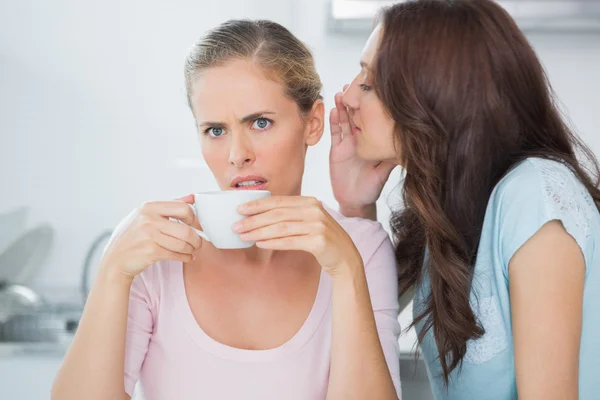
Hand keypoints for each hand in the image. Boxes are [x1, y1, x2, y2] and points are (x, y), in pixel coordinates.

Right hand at [100, 195, 201, 278]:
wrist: (115, 260)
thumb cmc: (132, 237)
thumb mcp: (145, 216)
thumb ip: (168, 207)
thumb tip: (191, 197)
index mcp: (149, 207)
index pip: (182, 208)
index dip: (193, 218)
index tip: (195, 225)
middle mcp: (148, 219)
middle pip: (186, 229)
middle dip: (197, 238)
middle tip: (198, 242)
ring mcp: (149, 235)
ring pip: (183, 244)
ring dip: (191, 249)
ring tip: (191, 250)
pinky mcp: (151, 251)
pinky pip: (176, 254)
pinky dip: (185, 257)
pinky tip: (186, 257)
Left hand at [234, 196, 362, 278]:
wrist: (345, 258)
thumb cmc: (322, 240)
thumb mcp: (309, 221)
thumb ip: (291, 215)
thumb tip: (259, 216)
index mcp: (310, 202)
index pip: (278, 201)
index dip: (257, 205)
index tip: (239, 209)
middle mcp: (315, 210)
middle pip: (277, 214)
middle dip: (253, 220)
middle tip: (236, 226)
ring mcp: (318, 225)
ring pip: (281, 227)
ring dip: (259, 232)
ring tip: (243, 236)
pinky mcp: (319, 241)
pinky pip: (290, 241)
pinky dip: (272, 243)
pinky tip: (259, 244)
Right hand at [329, 87, 394, 212]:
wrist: (355, 201)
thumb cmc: (371, 188)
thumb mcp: (384, 172)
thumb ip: (389, 160)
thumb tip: (402, 147)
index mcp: (370, 142)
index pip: (370, 120)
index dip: (369, 107)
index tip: (370, 92)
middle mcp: (359, 140)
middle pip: (355, 116)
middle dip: (354, 101)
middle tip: (353, 84)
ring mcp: (347, 144)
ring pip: (344, 121)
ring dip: (342, 107)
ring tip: (342, 93)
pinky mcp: (336, 151)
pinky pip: (335, 134)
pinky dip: (334, 122)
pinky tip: (334, 110)